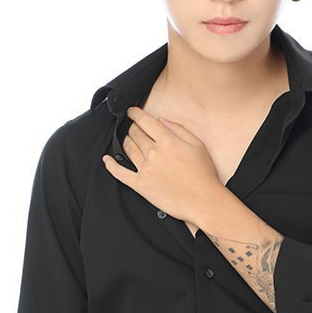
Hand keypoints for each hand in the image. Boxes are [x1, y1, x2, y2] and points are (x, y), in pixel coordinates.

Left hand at [102, 106, 222, 223]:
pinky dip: (111, 165)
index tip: (132, 112)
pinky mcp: (141, 185)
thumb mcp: (197, 144)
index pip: (145, 121)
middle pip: (135, 134)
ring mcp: (145, 169)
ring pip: (128, 149)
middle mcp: (154, 153)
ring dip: (126, 141)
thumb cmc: (203, 175)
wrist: (204, 201)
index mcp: (168, 141)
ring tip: (128, 139)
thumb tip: (161, 120)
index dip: (135, 113)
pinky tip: (107, 160)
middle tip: (134, 127)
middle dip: (133, 127)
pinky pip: (120, 173)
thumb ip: (178, 129)